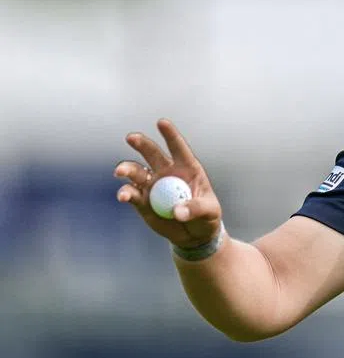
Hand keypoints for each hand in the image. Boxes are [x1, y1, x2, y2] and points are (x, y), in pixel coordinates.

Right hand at [114, 119, 222, 248]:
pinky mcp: (142, 200)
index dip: (170, 134)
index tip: (161, 122)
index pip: (178, 147)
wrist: (194, 235)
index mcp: (187, 167)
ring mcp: (152, 185)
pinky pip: (131, 193)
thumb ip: (195, 208)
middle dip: (141, 144)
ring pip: (136, 171)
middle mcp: (166, 172)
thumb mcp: (209, 212)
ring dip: (127, 169)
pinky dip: (126, 193)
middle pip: (151, 153)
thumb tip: (176, 212)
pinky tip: (123, 196)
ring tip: (120, 172)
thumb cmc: (207, 217)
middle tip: (132, 138)